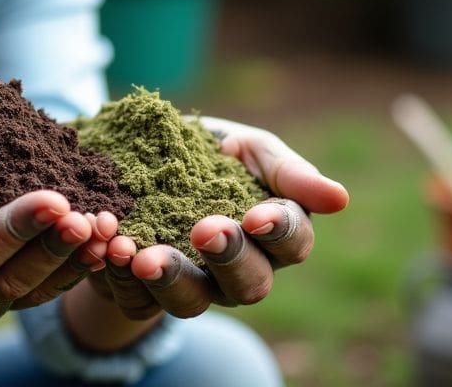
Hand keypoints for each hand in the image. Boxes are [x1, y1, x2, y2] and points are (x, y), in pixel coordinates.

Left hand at [87, 117, 348, 318]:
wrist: (137, 158)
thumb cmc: (209, 152)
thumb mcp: (249, 148)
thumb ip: (288, 171)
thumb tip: (340, 198)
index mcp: (272, 234)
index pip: (292, 241)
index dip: (278, 230)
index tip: (257, 213)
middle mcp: (239, 272)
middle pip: (250, 284)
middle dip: (228, 258)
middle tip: (204, 230)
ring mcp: (194, 288)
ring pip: (193, 303)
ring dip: (171, 279)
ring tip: (145, 255)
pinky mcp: (143, 295)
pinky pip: (136, 301)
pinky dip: (121, 278)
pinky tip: (110, 253)